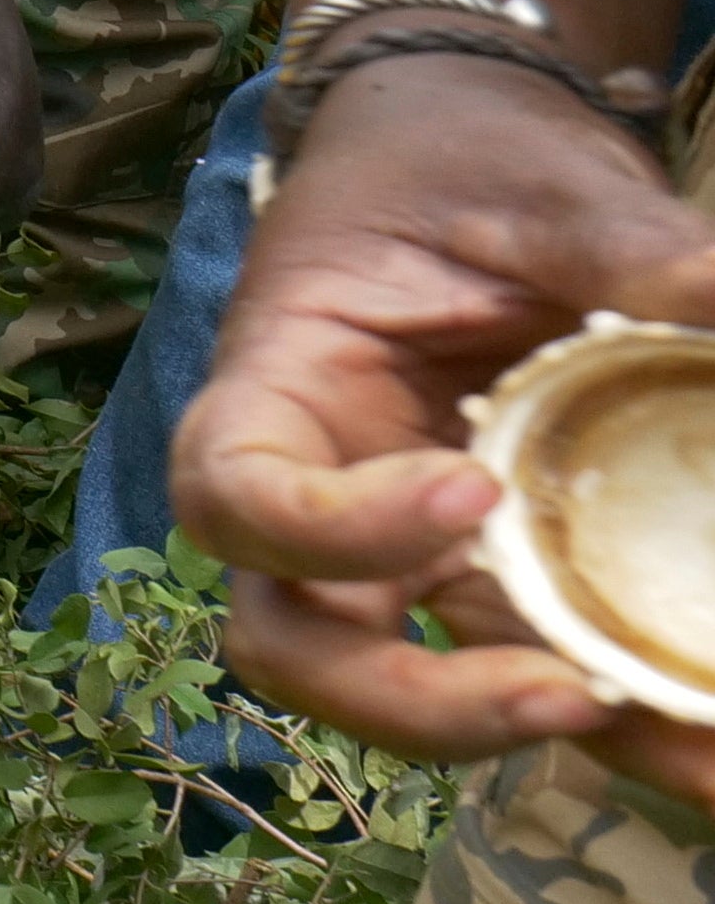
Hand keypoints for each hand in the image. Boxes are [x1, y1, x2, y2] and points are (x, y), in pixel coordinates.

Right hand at [180, 55, 714, 808]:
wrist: (470, 151)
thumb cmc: (459, 158)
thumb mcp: (535, 186)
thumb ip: (632, 247)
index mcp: (281, 389)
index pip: (236, 496)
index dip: (328, 529)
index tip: (470, 489)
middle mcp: (324, 496)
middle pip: (300, 649)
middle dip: (422, 703)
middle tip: (568, 691)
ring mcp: (410, 550)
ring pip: (422, 691)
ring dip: (551, 736)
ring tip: (707, 751)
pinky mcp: (503, 570)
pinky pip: (539, 660)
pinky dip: (627, 712)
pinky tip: (713, 726)